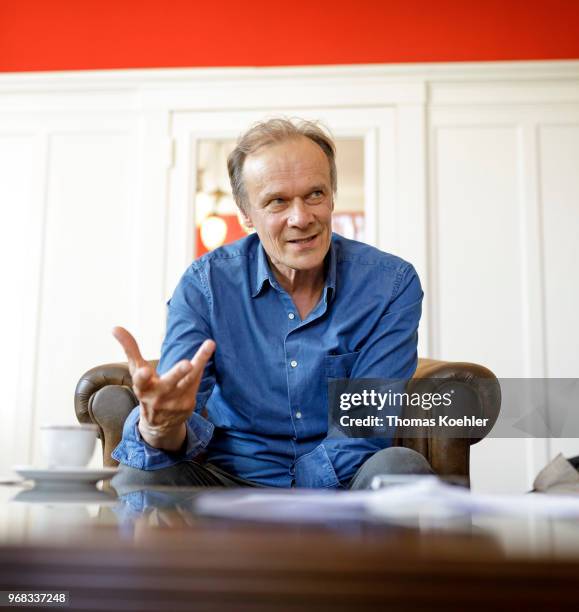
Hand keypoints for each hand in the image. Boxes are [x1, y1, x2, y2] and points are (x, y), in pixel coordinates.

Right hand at [112, 326, 214, 449]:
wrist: (159, 424)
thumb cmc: (147, 389)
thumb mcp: (136, 370)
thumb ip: (129, 349)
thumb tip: (114, 327)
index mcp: (143, 388)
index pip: (140, 382)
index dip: (142, 377)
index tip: (144, 370)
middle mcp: (159, 396)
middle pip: (169, 383)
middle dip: (178, 373)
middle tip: (188, 364)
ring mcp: (175, 402)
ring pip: (190, 380)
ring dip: (200, 362)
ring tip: (209, 345)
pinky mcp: (188, 404)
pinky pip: (196, 382)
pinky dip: (201, 366)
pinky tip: (206, 351)